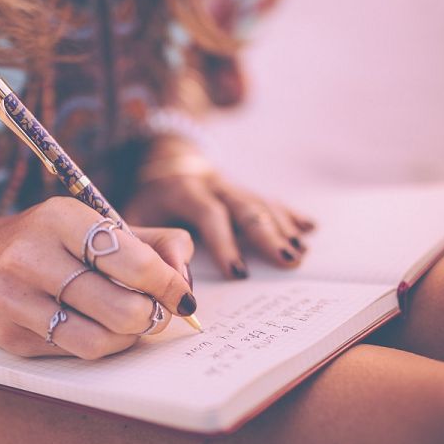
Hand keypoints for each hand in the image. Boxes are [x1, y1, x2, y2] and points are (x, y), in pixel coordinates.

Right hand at [0, 197, 194, 358]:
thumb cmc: (49, 242)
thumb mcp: (95, 226)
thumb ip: (153, 243)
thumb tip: (184, 279)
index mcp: (59, 218)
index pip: (131, 261)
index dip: (168, 285)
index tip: (182, 296)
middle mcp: (29, 256)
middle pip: (121, 308)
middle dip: (152, 316)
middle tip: (157, 312)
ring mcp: (13, 299)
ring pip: (99, 340)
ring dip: (128, 338)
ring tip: (130, 323)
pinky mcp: (8, 336)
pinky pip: (73, 352)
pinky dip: (98, 344)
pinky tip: (94, 326)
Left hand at [123, 173, 313, 278]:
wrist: (160, 163)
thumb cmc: (146, 200)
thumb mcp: (134, 217)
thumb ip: (149, 244)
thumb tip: (172, 280)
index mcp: (184, 190)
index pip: (209, 214)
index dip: (224, 243)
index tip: (238, 273)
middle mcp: (213, 184)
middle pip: (244, 207)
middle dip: (267, 235)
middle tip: (287, 260)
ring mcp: (231, 185)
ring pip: (261, 204)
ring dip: (283, 228)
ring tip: (300, 252)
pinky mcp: (243, 189)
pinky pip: (270, 200)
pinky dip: (290, 214)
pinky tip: (310, 228)